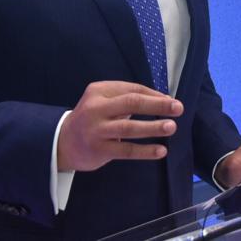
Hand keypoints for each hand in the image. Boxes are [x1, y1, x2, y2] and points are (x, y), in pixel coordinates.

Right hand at [57, 81, 183, 171]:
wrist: (62, 142)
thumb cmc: (92, 119)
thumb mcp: (103, 101)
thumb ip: (127, 99)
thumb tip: (164, 100)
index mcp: (99, 90)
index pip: (132, 89)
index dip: (154, 95)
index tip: (172, 101)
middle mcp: (96, 108)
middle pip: (131, 102)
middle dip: (157, 105)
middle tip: (178, 108)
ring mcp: (97, 130)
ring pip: (129, 127)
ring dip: (153, 127)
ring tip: (172, 127)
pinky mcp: (99, 149)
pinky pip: (126, 150)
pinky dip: (145, 151)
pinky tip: (160, 151)